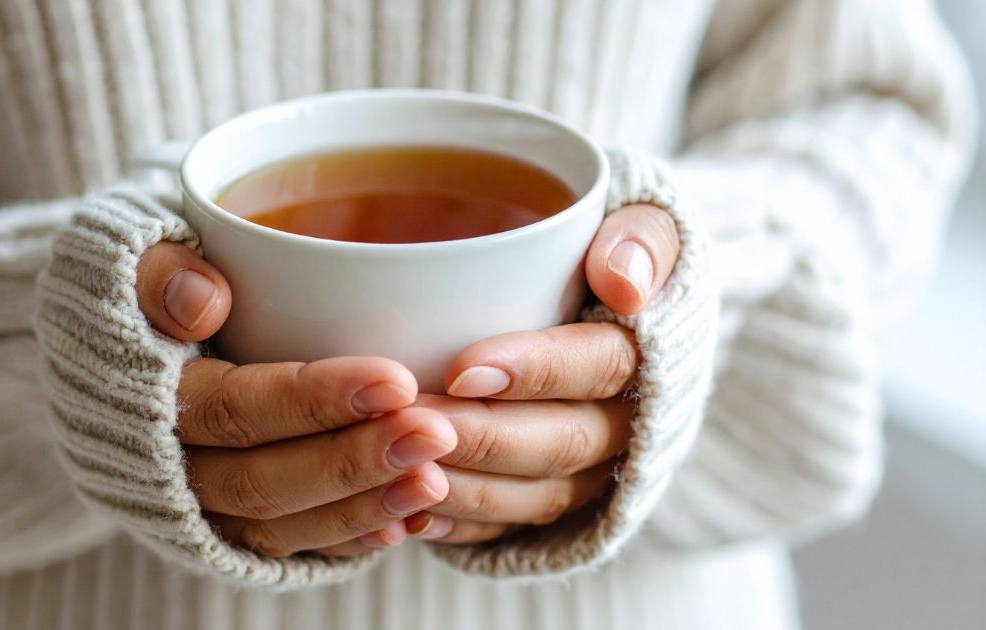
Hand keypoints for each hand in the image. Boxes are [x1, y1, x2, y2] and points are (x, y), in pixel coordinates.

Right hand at [136, 243, 456, 556]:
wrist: (112, 347)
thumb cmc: (143, 287)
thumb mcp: (128, 257)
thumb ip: (157, 272)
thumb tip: (204, 305)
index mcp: (151, 399)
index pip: (235, 408)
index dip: (313, 400)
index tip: (395, 380)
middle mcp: (172, 465)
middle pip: (262, 479)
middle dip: (352, 461)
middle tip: (434, 434)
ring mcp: (201, 504)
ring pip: (279, 523)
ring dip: (361, 507)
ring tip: (434, 480)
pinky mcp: (229, 524)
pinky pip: (288, 546)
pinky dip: (345, 538)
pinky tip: (405, 522)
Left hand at [401, 204, 680, 542]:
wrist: (596, 303)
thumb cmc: (601, 250)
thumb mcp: (640, 219)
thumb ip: (642, 236)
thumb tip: (625, 286)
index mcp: (646, 353)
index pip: (601, 366)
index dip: (535, 371)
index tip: (461, 369)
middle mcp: (624, 424)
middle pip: (561, 442)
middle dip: (481, 436)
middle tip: (408, 420)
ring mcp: (589, 472)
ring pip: (534, 497)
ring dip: (466, 488)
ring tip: (397, 468)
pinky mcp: (550, 501)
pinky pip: (510, 531)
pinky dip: (461, 527)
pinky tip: (409, 516)